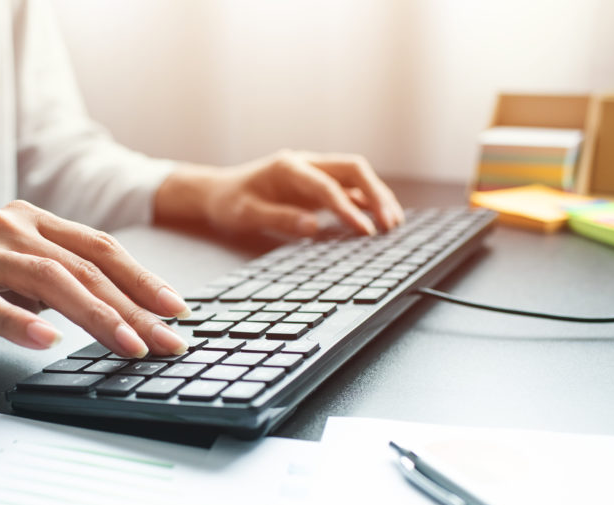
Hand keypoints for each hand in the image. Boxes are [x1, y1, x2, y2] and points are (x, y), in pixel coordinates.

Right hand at [0, 201, 191, 361]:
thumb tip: (135, 316)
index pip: (100, 248)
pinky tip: (47, 341)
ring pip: (47, 281)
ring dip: (94, 316)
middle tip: (165, 342)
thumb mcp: (21, 278)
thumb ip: (66, 284)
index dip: (143, 280)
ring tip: (126, 345)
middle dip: (132, 308)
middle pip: (82, 266)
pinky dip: (20, 323)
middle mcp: (7, 227)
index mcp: (31, 221)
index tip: (177, 312)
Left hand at [154, 150, 404, 237]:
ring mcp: (314, 173)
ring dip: (377, 197)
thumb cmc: (230, 203)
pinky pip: (349, 189)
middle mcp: (306, 163)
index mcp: (288, 167)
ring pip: (356, 177)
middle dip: (376, 195)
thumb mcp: (246, 214)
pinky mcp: (318, 185)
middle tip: (391, 224)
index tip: (364, 231)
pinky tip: (380, 220)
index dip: (347, 209)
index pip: (326, 186)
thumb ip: (279, 218)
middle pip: (353, 170)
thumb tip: (312, 227)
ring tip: (394, 224)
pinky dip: (367, 202)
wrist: (219, 192)